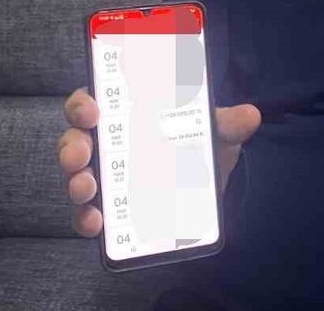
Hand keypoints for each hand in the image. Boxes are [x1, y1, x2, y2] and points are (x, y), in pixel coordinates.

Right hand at [57, 86, 261, 237]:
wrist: (208, 186)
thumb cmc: (199, 143)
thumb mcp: (214, 130)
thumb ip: (228, 123)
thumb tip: (250, 116)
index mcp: (125, 110)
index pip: (92, 99)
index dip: (84, 103)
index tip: (91, 111)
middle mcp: (105, 140)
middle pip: (75, 137)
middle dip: (72, 146)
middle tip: (80, 156)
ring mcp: (103, 174)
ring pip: (76, 174)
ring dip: (75, 182)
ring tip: (86, 190)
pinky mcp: (106, 206)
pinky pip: (88, 212)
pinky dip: (87, 217)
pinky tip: (95, 223)